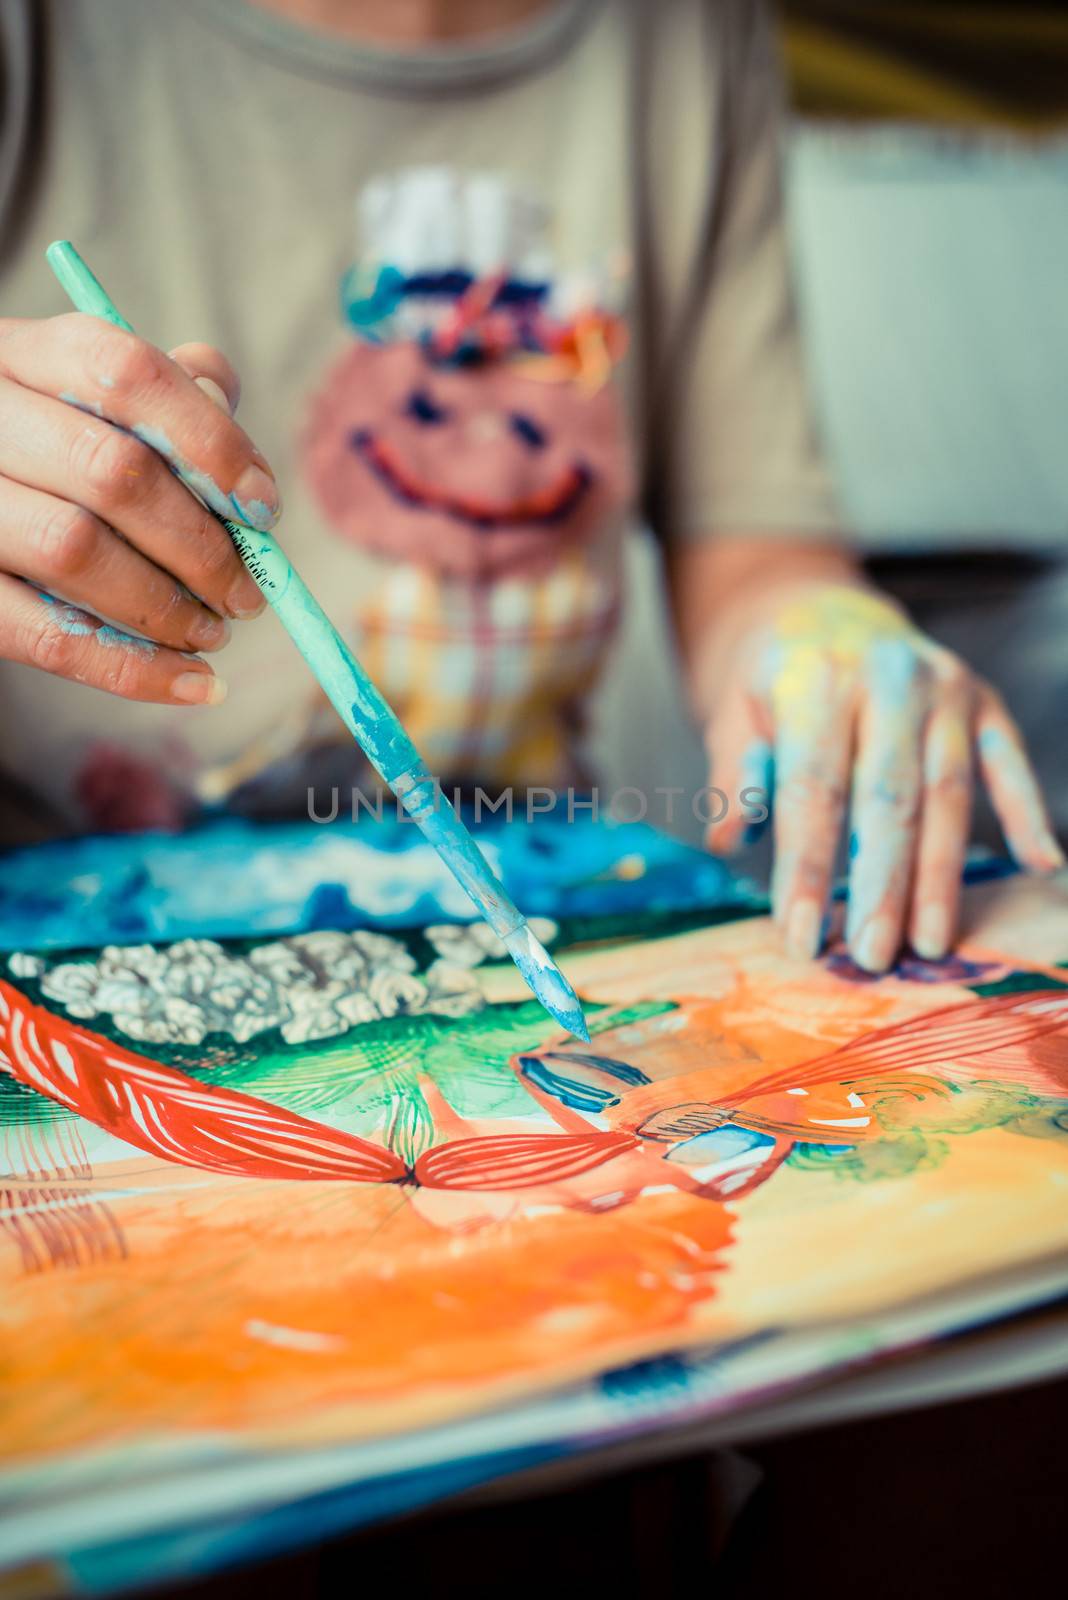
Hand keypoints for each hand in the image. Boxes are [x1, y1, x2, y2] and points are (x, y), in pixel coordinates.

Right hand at [0, 314, 280, 703]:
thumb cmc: (48, 452)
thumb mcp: (90, 402)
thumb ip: (163, 395)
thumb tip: (223, 400)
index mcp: (21, 356)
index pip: (124, 372)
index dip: (210, 440)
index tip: (263, 506)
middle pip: (112, 470)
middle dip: (201, 543)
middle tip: (248, 593)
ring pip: (74, 550)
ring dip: (167, 606)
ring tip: (214, 632)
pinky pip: (46, 637)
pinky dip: (132, 669)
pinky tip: (193, 683)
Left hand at [703, 580, 1062, 970]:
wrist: (825, 613)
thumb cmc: (773, 683)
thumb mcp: (733, 713)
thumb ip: (733, 773)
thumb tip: (729, 839)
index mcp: (819, 681)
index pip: (814, 788)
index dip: (807, 869)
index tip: (800, 939)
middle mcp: (890, 679)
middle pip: (888, 798)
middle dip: (881, 885)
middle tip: (872, 956)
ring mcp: (946, 688)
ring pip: (949, 793)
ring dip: (941, 875)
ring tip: (930, 943)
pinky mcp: (985, 700)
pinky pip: (1009, 763)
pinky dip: (1028, 814)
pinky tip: (1040, 867)